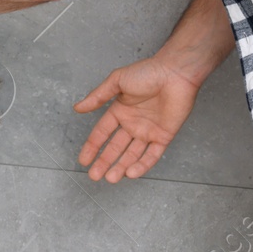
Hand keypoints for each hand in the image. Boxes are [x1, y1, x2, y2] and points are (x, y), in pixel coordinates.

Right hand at [72, 56, 205, 182]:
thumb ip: (98, 97)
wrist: (175, 73)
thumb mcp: (117, 81)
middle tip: (94, 176)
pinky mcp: (163, 137)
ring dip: (121, 167)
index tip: (83, 160)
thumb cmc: (147, 72)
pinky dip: (142, 165)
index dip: (92, 147)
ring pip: (132, 155)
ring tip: (111, 178)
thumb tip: (77, 108)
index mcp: (120, 111)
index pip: (102, 133)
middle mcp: (133, 124)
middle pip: (115, 148)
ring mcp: (148, 132)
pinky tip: (131, 173)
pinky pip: (152, 155)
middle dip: (104, 162)